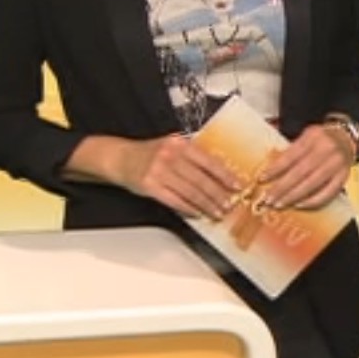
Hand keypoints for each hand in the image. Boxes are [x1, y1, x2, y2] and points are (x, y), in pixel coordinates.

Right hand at [109, 135, 243, 219]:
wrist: (121, 157)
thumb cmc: (151, 153)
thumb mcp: (173, 146)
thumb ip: (193, 156)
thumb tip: (220, 172)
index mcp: (180, 144)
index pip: (209, 161)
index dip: (225, 176)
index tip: (237, 186)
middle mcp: (170, 156)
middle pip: (201, 180)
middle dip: (218, 195)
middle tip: (229, 205)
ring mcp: (159, 172)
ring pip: (190, 192)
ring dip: (206, 205)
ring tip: (217, 212)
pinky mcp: (150, 186)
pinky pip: (174, 200)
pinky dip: (188, 208)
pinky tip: (197, 213)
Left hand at [258, 124, 355, 210]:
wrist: (346, 138)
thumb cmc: (320, 140)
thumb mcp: (305, 137)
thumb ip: (290, 151)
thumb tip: (269, 171)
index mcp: (313, 136)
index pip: (291, 155)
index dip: (275, 169)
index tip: (262, 180)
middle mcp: (326, 149)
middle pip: (300, 172)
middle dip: (282, 187)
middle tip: (268, 199)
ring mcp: (337, 164)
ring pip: (312, 184)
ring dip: (293, 196)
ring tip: (280, 204)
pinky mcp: (344, 176)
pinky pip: (327, 193)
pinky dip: (312, 201)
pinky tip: (299, 205)